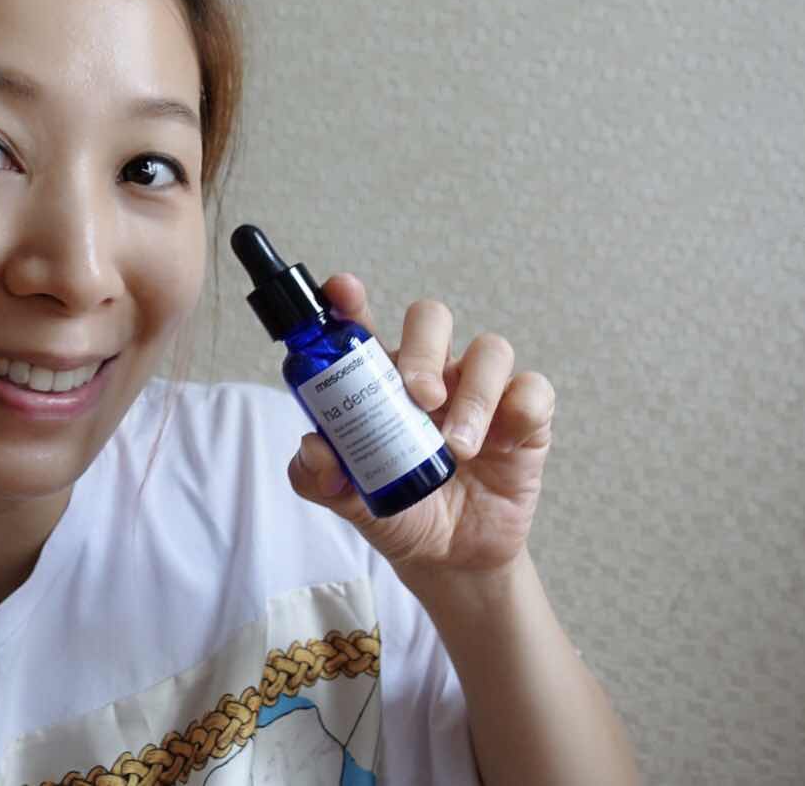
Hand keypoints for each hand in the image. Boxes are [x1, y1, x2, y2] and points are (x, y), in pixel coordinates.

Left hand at [286, 273, 554, 587]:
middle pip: (431, 319)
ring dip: (474, 395)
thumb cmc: (398, 510)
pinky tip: (501, 443)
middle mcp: (431, 372)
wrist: (449, 557)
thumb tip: (314, 446)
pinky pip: (532, 388)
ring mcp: (479, 390)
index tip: (342, 290)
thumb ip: (319, 477)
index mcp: (380, 379)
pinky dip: (519, 410)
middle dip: (423, 350)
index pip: (363, 324)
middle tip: (419, 397)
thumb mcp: (348, 500)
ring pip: (489, 349)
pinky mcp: (523, 417)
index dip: (351, 300)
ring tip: (457, 449)